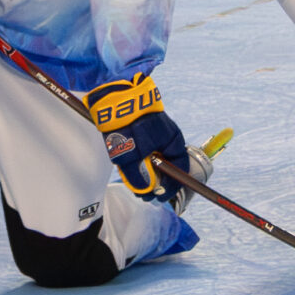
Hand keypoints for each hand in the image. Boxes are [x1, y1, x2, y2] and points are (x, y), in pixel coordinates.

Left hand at [86, 73, 190, 199]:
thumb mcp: (131, 156)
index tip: (160, 198)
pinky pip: (145, 150)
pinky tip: (130, 167)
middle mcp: (167, 138)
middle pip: (166, 166)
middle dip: (156, 183)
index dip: (171, 187)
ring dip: (146, 172)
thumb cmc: (128, 126)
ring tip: (136, 184)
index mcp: (174, 142)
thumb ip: (137, 176)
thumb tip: (144, 191)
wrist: (114, 97)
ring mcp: (155, 133)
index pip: (179, 170)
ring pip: (154, 159)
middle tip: (145, 195)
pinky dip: (140, 161)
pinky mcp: (143, 129)